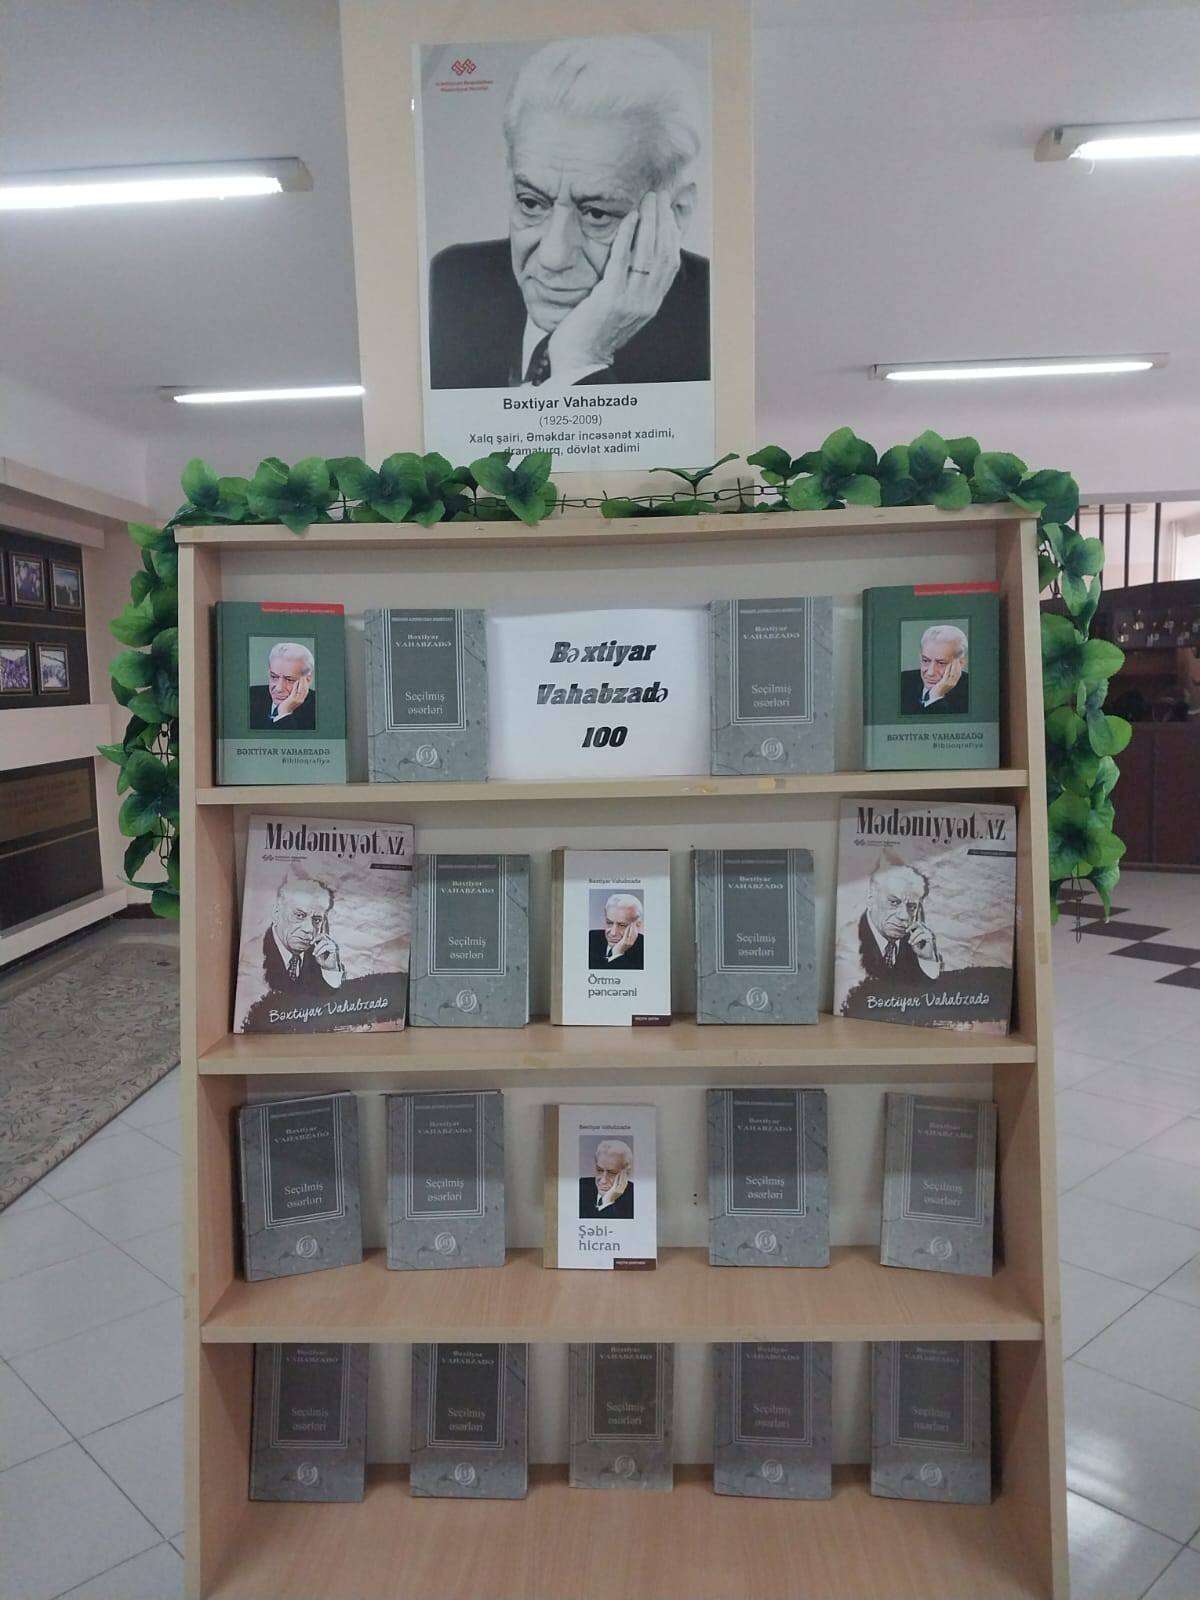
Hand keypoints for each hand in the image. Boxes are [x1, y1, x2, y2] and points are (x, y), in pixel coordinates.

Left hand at [278, 674, 310, 717]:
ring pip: (302, 689)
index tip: (308, 677)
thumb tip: (296, 685)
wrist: (284, 713)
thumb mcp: (293, 699)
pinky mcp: (292, 699)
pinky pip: (296, 690)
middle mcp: (301, 699)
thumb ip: (295, 693)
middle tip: (306, 675)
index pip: (306, 690)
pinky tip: (297, 681)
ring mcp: (297, 699)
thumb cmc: (287, 706)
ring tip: (302, 676)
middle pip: (305, 689)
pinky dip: (297, 685)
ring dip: (302, 682)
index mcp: (301, 699)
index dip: (308, 683)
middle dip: (306, 681)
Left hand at [311, 935, 342, 973]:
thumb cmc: (327, 963)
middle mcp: (333, 942)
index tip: (311, 943)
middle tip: (311, 944)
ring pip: (324, 941)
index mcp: (330, 942)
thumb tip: (312, 943)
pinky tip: (317, 955)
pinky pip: (326, 947)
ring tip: (314, 953)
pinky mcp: (335, 949)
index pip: (323, 935)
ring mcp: (335, 945)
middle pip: (324, 935)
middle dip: (316, 938)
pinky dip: (320, 951)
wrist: (333, 969)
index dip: (316, 937)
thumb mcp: (319, 955)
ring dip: (317, 947)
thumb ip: (316, 949)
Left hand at [548, 191, 680, 372]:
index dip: (672, 232)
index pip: (670, 262)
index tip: (669, 209)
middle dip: (664, 220)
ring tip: (648, 199)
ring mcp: (630, 301)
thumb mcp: (620, 308)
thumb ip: (631, 286)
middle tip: (659, 195)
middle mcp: (646, 302)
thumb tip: (635, 259)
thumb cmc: (593, 332)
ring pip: (648, 255)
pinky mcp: (610, 299)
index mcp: (650, 303)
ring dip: (650, 222)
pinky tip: (630, 217)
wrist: (578, 361)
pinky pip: (622, 261)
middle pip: (664, 254)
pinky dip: (628, 236)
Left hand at [611, 917, 642, 958]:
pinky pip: (627, 934)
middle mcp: (631, 942)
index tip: (635, 923)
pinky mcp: (624, 942)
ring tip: (632, 922)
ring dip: (632, 927)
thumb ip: (626, 937)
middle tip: (634, 921)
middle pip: (634, 933)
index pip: (635, 934)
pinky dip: (628, 929)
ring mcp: (628, 942)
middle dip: (635, 927)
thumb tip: (626, 932)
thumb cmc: (620, 948)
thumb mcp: (624, 942)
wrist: (617, 954)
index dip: (636, 928)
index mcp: (632, 942)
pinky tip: (628, 926)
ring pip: (632, 933)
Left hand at [907, 921, 939, 965]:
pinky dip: (916, 939)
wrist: (928, 958)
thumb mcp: (914, 942)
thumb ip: (911, 936)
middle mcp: (928, 931)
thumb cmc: (921, 951)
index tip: (906, 930)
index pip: (918, 923)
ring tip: (910, 943)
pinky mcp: (931, 938)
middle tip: (907, 934)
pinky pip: (922, 936)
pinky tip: (913, 943)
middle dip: (911, 928)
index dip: (911, 925)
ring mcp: (930, 934)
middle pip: (919, 924)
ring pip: (919, 930)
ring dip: (913, 936)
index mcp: (925, 931)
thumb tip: (907, 929)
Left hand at [928, 656, 962, 701]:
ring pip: (954, 673)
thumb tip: (947, 670)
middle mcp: (953, 683)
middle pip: (957, 672)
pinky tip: (949, 664)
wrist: (935, 696)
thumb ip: (947, 677)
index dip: (959, 667)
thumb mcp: (944, 682)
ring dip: (954, 665)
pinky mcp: (944, 683)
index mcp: (953, 683)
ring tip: (954, 659)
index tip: (959, 661)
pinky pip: (947, 674)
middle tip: (957, 658)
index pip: (958, 674)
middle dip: (958, 665)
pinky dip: (949, 669)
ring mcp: (949, 683)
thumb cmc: (938, 689)